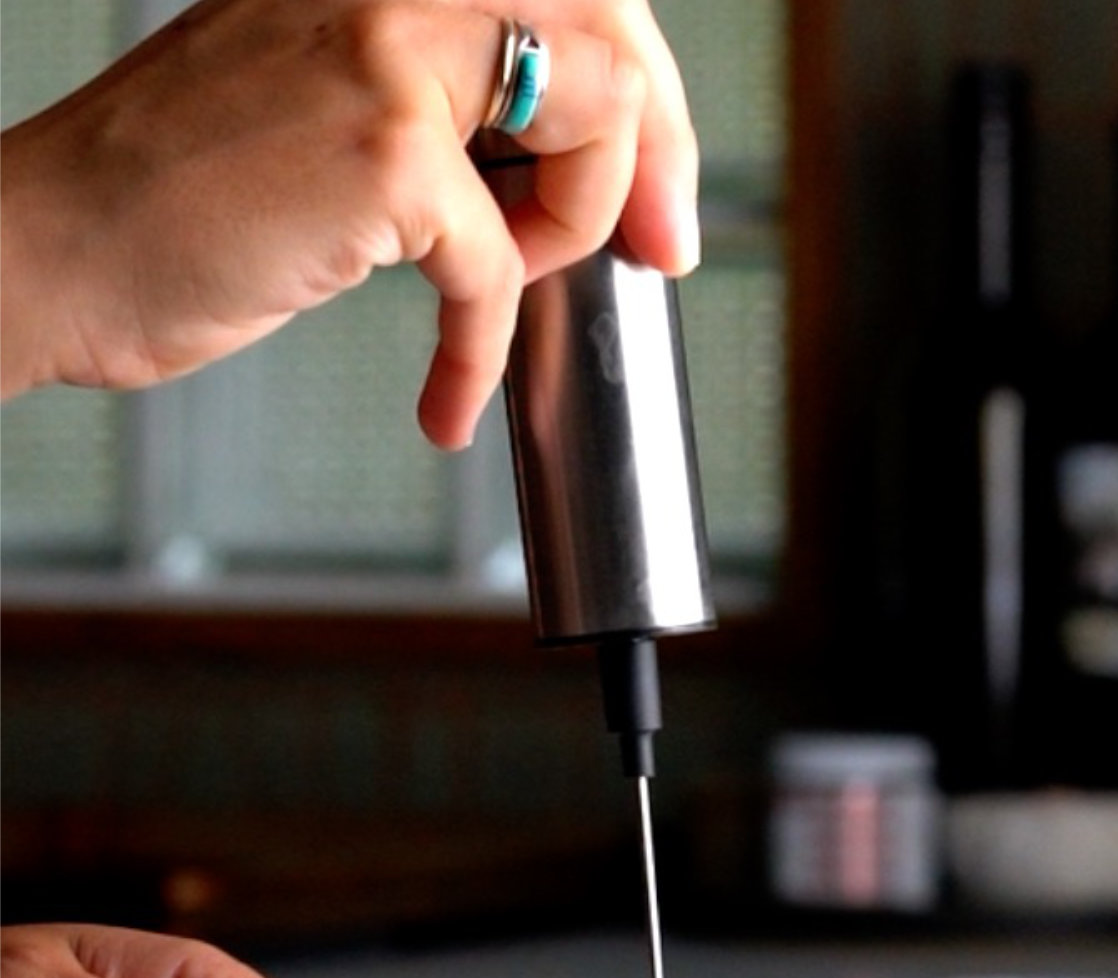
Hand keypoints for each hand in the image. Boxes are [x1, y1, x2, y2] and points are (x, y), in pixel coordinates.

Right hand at [0, 0, 698, 448]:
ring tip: (497, 306)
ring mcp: (391, 43)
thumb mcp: (329, 95)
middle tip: (659, 251)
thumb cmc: (179, 195)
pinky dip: (484, 354)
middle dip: (658, 155)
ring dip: (568, 239)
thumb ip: (442, 95)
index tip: (658, 193)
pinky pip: (499, 267)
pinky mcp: (384, 148)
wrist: (60, 245)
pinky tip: (448, 403)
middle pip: (614, 34)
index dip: (646, 92)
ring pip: (592, 124)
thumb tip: (568, 153)